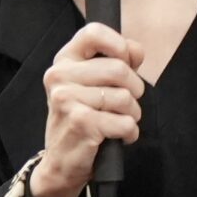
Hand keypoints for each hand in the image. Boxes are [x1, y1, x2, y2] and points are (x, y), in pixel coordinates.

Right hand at [27, 22, 145, 196]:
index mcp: (64, 60)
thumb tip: (136, 50)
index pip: (93, 32)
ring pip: (124, 97)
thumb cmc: (81, 120)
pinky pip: (124, 122)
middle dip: (135, 89)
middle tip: (129, 103)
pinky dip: (130, 132)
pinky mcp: (80, 123)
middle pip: (119, 68)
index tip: (126, 61)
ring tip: (121, 121)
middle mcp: (60, 76)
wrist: (61, 163)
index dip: (119, 45)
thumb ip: (117, 61)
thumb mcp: (94, 86)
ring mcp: (67, 99)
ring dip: (133, 114)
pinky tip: (121, 137)